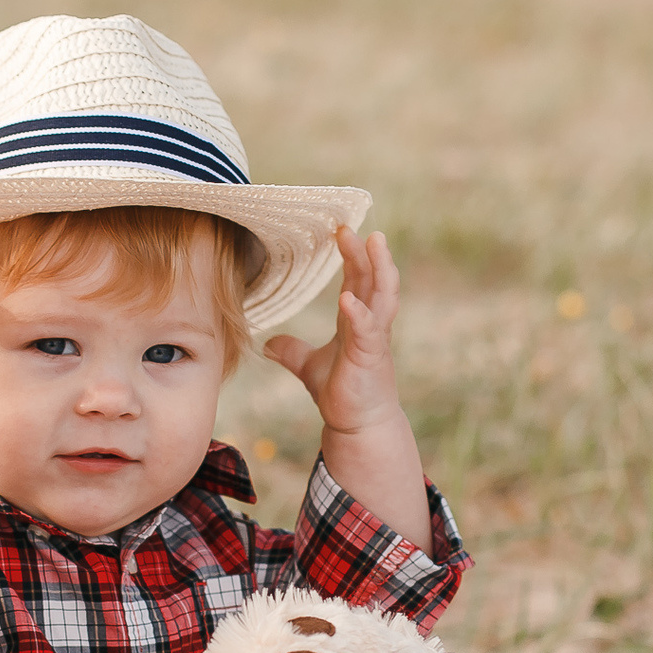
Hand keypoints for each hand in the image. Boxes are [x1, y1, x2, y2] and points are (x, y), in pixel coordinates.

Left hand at [264, 228, 401, 435]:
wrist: (359, 426)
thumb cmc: (343, 395)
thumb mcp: (310, 368)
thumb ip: (293, 352)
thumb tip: (268, 344)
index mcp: (358, 322)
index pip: (358, 280)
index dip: (353, 256)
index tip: (341, 231)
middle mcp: (371, 325)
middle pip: (373, 280)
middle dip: (366, 252)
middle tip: (351, 227)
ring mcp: (375, 340)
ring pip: (384, 297)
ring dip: (380, 269)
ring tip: (374, 242)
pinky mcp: (371, 359)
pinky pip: (369, 332)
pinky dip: (360, 314)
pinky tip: (349, 299)